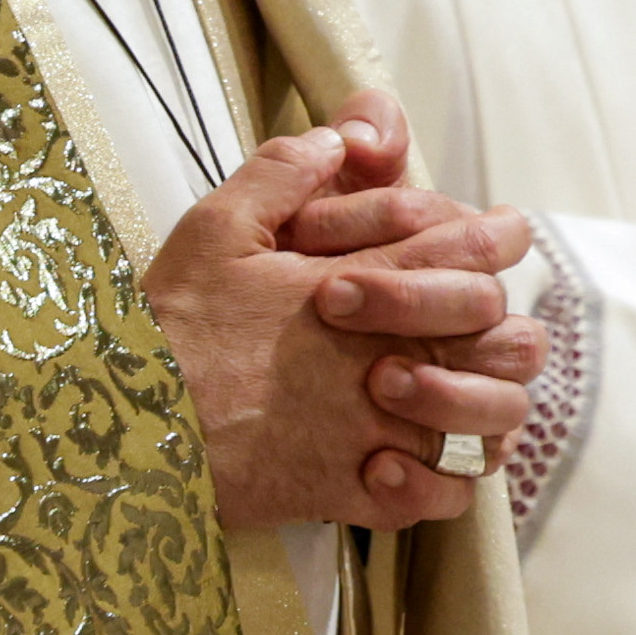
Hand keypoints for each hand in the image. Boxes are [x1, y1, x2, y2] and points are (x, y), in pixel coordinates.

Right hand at [146, 118, 538, 530]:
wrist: (132, 428)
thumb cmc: (173, 328)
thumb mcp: (217, 228)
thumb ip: (284, 174)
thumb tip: (339, 139)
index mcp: (363, 287)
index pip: (469, 250)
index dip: (496, 236)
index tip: (502, 231)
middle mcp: (387, 359)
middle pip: (502, 339)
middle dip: (501, 323)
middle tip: (482, 316)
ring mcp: (378, 429)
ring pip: (486, 423)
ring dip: (481, 404)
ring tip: (451, 392)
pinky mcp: (354, 490)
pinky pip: (439, 495)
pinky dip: (442, 482)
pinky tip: (412, 460)